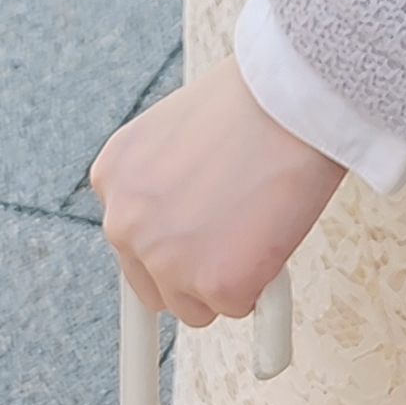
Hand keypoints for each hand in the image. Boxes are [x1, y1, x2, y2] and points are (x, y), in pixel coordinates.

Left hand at [91, 55, 343, 325]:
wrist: (293, 98)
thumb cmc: (252, 100)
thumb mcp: (178, 131)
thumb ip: (165, 180)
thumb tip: (182, 221)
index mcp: (112, 177)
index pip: (131, 240)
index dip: (176, 235)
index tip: (202, 226)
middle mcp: (125, 223)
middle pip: (153, 285)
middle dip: (194, 268)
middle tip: (236, 229)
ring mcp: (166, 259)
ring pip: (195, 306)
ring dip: (226, 278)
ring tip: (258, 220)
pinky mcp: (216, 285)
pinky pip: (242, 306)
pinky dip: (264, 281)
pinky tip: (275, 229)